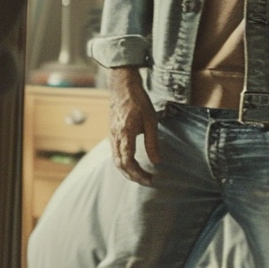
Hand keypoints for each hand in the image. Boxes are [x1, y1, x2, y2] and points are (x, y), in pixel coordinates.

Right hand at [107, 67, 161, 184]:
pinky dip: (124, 163)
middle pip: (120, 165)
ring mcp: (112, 135)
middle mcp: (115, 137)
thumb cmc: (138, 100)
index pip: (128, 162)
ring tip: (141, 176)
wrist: (122, 86)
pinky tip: (133, 164)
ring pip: (116, 160)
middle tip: (148, 181)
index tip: (150, 179)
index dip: (138, 174)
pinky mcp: (112, 133)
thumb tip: (156, 162)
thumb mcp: (151, 120)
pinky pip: (115, 153)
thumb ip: (152, 142)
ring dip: (128, 171)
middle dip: (133, 176)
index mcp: (125, 134)